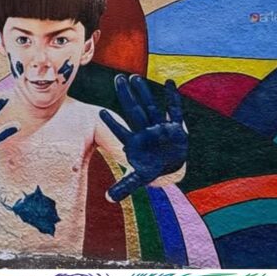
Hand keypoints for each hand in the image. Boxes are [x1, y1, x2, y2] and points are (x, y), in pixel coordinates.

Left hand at [99, 75, 187, 201]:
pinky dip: (173, 97)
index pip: (121, 131)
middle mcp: (145, 131)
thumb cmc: (150, 170)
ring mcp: (159, 127)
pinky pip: (175, 110)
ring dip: (144, 92)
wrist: (169, 167)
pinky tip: (169, 82)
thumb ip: (125, 186)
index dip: (112, 123)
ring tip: (134, 77)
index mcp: (135, 143)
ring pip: (151, 106)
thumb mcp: (139, 179)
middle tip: (118, 79)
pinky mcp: (175, 127)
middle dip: (127, 96)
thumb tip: (109, 198)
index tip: (101, 113)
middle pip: (135, 111)